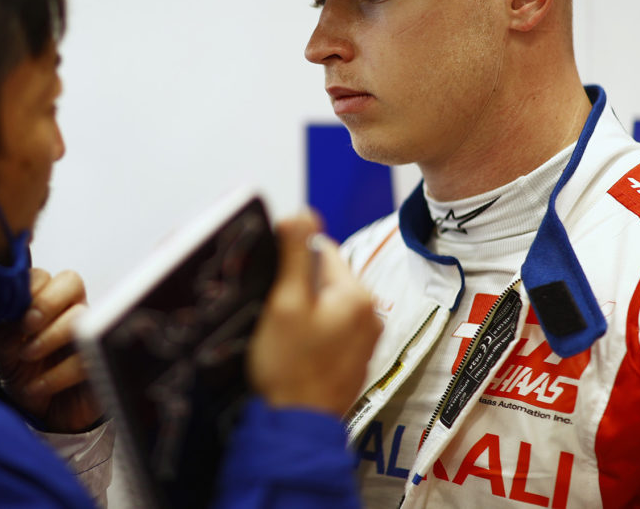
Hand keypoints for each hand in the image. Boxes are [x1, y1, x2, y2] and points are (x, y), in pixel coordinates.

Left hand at [0, 268, 102, 432]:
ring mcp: (86, 333)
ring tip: (27, 356)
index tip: (14, 311)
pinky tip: (38, 385)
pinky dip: (56, 374)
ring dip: (49, 337)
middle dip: (46, 301)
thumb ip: (2, 326)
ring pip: (80, 316)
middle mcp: (69, 310)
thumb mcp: (3, 348)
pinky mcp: (97, 361)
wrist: (40, 413)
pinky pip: (86, 357)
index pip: (43, 276)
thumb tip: (7, 313)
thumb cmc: (24, 372)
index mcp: (44, 299)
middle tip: (27, 325)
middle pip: (71, 282)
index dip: (29, 289)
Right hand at [247, 210, 381, 416]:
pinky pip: (330, 328)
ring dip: (301, 309)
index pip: (320, 250)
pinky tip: (292, 349)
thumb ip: (293, 254)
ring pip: (325, 302)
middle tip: (272, 310)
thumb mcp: (284, 303)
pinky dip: (310, 331)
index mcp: (356, 294)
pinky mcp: (354, 358)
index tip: (270, 281)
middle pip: (324, 276)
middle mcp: (369, 313)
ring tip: (280, 332)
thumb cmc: (289, 367)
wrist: (296, 427)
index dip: (288, 260)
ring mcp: (365, 338)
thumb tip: (301, 212)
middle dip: (295, 286)